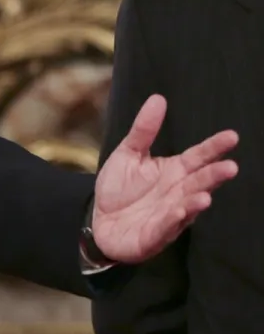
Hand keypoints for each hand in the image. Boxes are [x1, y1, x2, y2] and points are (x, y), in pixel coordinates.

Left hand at [93, 94, 237, 262]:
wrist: (100, 222)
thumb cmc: (119, 188)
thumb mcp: (127, 154)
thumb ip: (143, 130)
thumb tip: (158, 99)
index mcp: (174, 171)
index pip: (198, 157)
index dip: (214, 147)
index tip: (232, 136)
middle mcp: (177, 193)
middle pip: (199, 182)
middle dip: (214, 176)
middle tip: (230, 167)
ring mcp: (169, 215)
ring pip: (187, 207)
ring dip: (196, 202)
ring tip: (205, 196)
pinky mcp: (154, 235)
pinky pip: (165, 227)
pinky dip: (172, 220)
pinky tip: (179, 212)